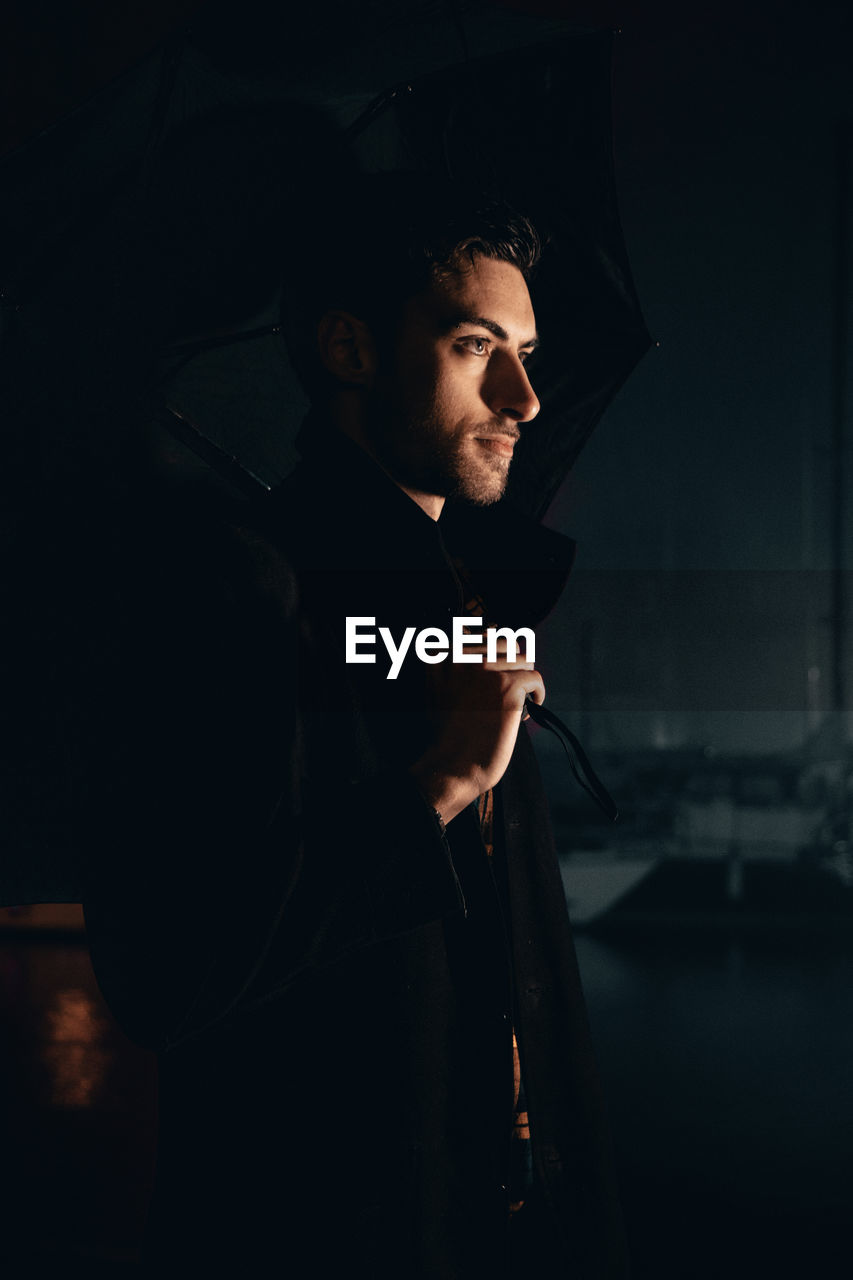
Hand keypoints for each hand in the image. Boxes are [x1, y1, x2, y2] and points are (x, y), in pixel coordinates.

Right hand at [408, 636, 544, 823]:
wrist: (454, 763)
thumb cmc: (449, 733)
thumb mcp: (439, 688)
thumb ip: (457, 661)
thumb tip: (492, 632)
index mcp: (446, 654)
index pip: (486, 632)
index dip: (498, 652)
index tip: (498, 675)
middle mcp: (465, 655)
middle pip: (507, 642)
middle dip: (514, 664)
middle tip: (510, 690)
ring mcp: (486, 669)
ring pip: (524, 658)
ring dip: (524, 681)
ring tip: (515, 704)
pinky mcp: (507, 687)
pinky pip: (535, 677)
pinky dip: (537, 695)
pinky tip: (527, 711)